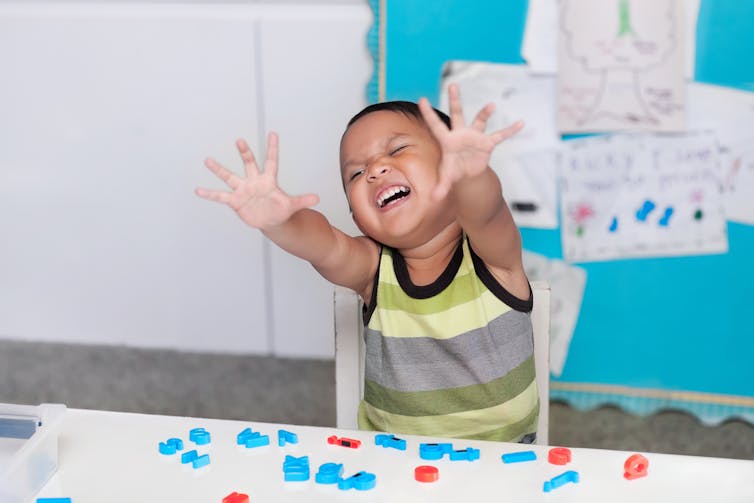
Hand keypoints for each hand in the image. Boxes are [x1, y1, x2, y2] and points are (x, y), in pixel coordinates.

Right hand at [195, 132, 318, 228]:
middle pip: (249, 164)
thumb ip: (302, 200)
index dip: (273, 148)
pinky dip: (210, 194)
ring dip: (219, 169)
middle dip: (245, 153)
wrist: (270, 221)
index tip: (273, 133)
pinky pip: (220, 196)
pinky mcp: (235, 201)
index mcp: (269, 180)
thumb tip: (317, 198)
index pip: (272, 161)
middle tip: (240, 140)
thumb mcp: (292, 206)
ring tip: (208, 160)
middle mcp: (254, 181)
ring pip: (230, 177)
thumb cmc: (281, 210)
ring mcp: (243, 190)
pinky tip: (198, 190)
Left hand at [418, 83, 522, 200]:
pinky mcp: (487, 143)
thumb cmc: (454, 171)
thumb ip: (440, 188)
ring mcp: (475, 136)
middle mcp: (460, 134)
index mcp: (447, 141)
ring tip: (491, 105)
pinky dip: (510, 131)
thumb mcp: (446, 180)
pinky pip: (500, 136)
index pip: (436, 125)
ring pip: (479, 121)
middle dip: (455, 100)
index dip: (429, 114)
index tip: (421, 99)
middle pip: (457, 114)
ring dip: (485, 113)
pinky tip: (520, 124)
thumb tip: (433, 199)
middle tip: (452, 85)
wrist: (468, 173)